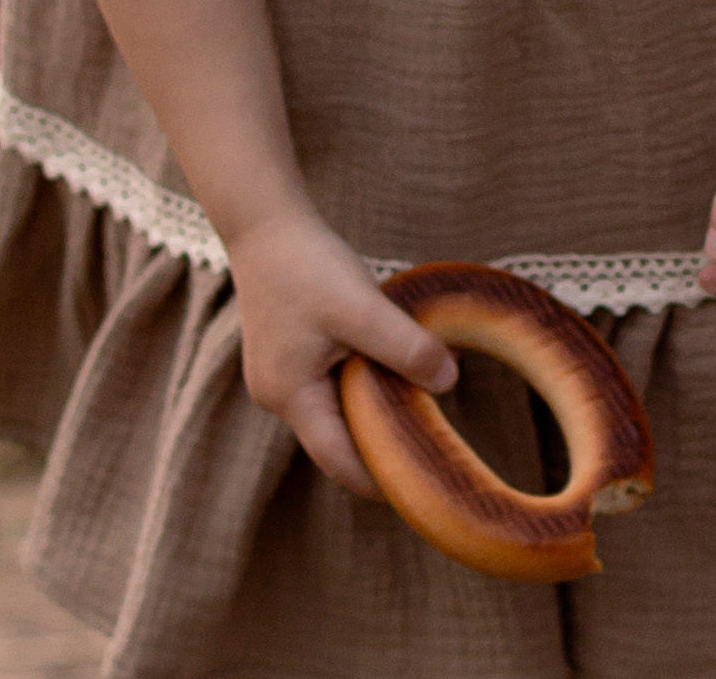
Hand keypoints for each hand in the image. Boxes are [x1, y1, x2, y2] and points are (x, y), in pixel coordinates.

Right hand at [229, 204, 455, 496]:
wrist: (265, 223)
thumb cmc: (308, 266)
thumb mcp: (362, 308)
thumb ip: (404, 347)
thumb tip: (450, 382)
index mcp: (290, 397)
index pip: (339, 459)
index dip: (377, 478)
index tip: (416, 492)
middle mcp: (278, 394)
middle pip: (335, 435)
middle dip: (376, 444)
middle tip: (425, 453)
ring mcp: (279, 372)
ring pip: (333, 404)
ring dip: (369, 406)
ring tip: (416, 410)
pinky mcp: (287, 348)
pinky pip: (328, 379)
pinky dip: (358, 380)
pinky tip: (388, 365)